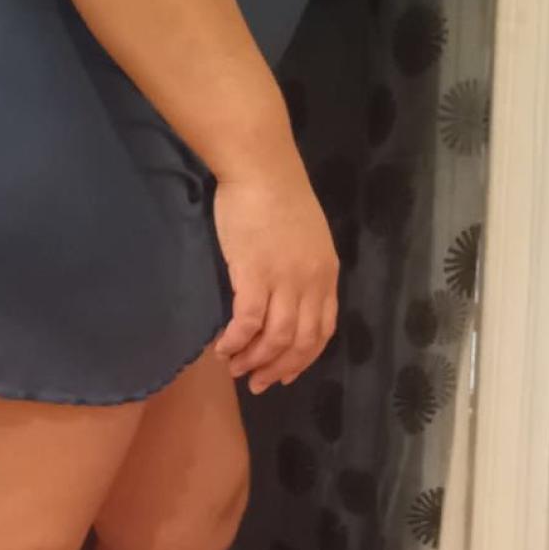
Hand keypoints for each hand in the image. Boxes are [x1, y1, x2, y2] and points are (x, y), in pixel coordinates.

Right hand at [211, 165, 338, 393]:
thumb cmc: (278, 195)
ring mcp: (284, 279)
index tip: (284, 375)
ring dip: (254, 359)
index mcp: (326, 273)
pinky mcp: (255, 273)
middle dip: (278, 368)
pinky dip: (236, 341)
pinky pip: (247, 321)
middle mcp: (311, 282)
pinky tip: (222, 347)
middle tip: (256, 382)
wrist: (261, 167)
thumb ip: (304, 268)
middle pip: (300, 341)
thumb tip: (288, 296)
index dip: (302, 359)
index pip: (322, 330)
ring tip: (235, 368)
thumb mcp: (307, 236)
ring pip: (276, 337)